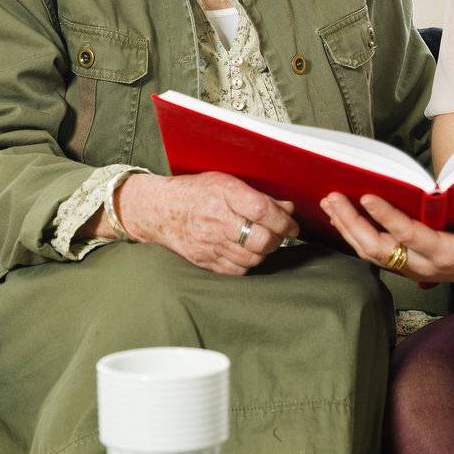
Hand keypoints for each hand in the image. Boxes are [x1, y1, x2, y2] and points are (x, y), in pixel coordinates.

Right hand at [117, 173, 298, 275]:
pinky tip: (246, 253)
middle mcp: (217, 220)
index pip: (262, 211)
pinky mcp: (204, 260)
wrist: (160, 210)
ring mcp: (209, 243)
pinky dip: (247, 264)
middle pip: (260, 240)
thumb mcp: (227, 183)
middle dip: (276, 239)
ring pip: (252, 258)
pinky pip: (236, 271)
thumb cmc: (196, 192)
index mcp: (224, 193)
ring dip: (263, 252)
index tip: (292, 225)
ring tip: (262, 242)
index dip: (283, 221)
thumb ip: (259, 197)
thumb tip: (288, 209)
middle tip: (280, 234)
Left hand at [320, 187, 453, 288]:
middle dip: (353, 224)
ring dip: (349, 230)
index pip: (410, 236)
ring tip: (331, 204)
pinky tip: (345, 219)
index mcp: (450, 254)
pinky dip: (358, 237)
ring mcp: (418, 269)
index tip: (367, 196)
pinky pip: (379, 256)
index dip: (387, 217)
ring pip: (373, 255)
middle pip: (380, 249)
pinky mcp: (414, 267)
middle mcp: (427, 265)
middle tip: (333, 198)